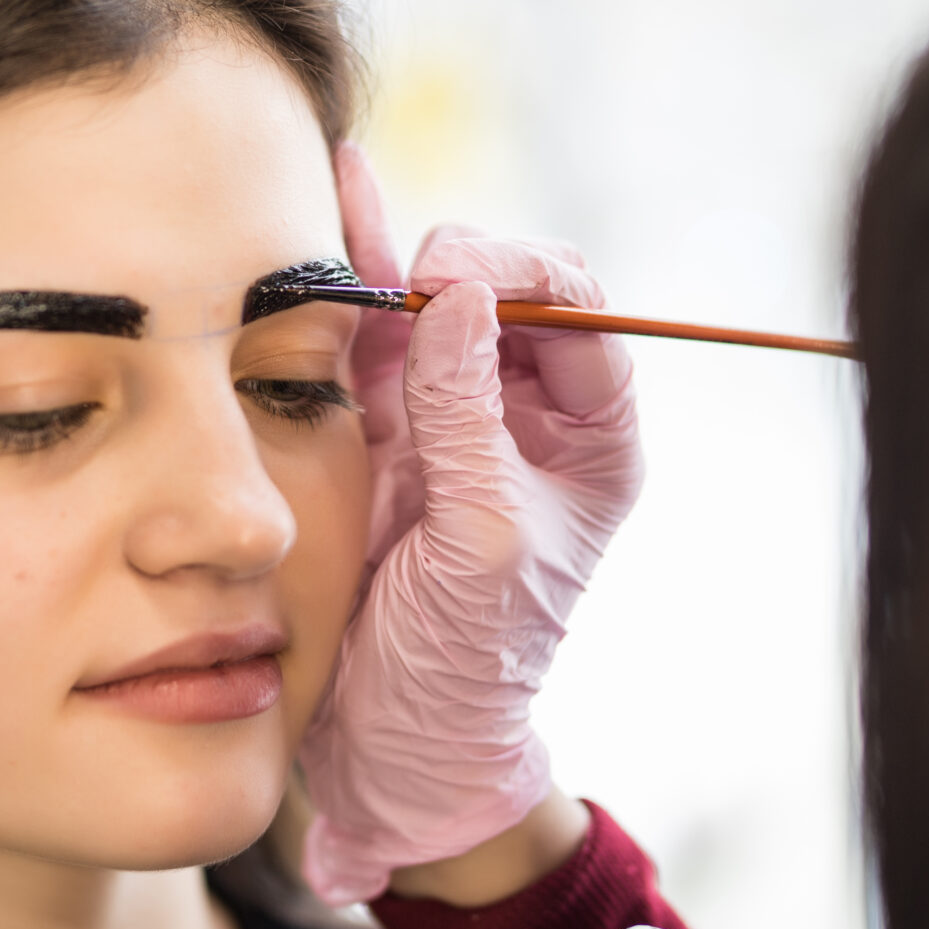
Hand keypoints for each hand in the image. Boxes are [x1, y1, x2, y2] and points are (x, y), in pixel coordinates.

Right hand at [297, 145, 643, 905]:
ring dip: (397, 255)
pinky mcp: (378, 425)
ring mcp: (448, 413)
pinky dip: (355, 268)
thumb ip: (465, 420)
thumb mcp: (482, 543)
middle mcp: (524, 413)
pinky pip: (370, 333)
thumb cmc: (467, 662)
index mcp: (591, 441)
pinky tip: (338, 188)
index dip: (530, 282)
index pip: (581, 318)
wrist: (398, 741)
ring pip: (433, 299)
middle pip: (509, 289)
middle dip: (467, 262)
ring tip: (347, 188)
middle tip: (418, 274)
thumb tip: (457, 296)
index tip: (465, 285)